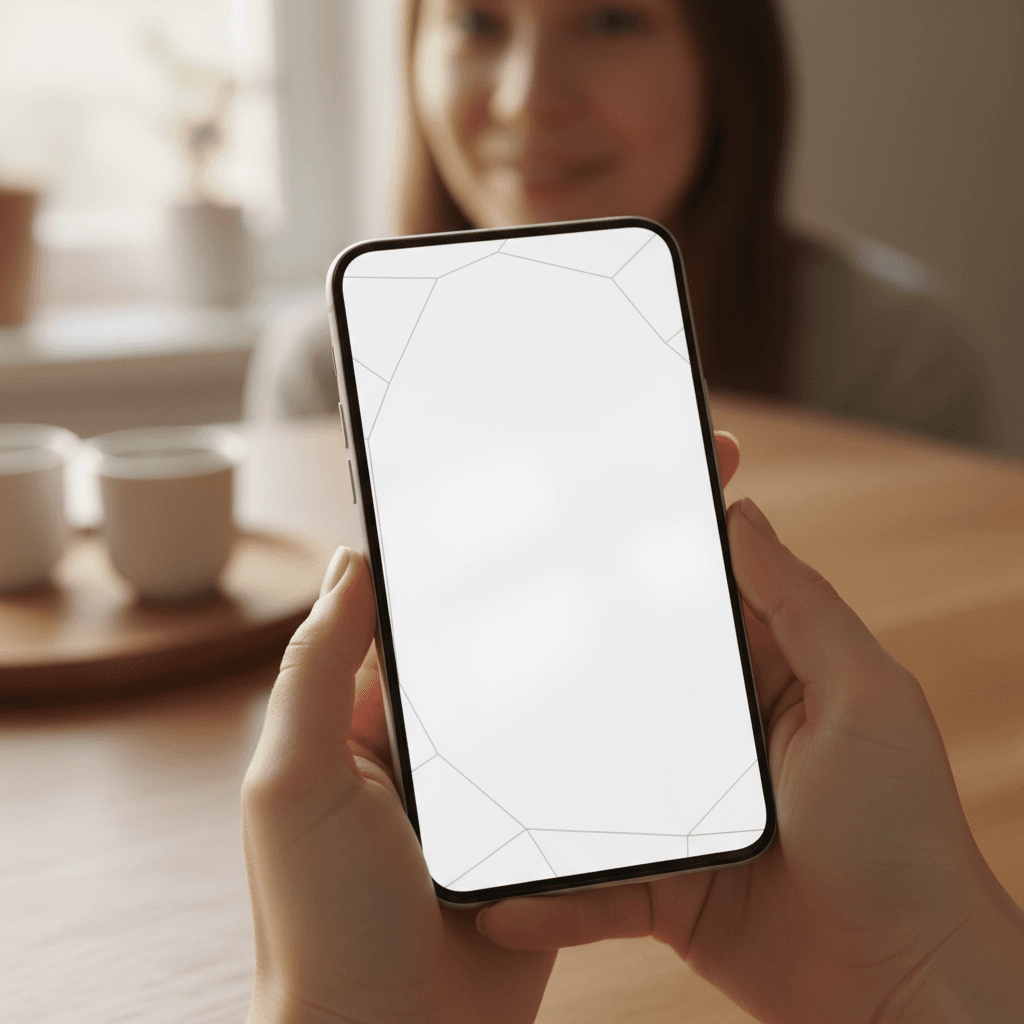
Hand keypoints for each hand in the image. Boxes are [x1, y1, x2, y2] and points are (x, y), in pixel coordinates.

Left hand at [242, 433, 739, 1023]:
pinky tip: (675, 662)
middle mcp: (440, 734)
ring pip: (556, 682)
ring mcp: (499, 777)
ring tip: (672, 550)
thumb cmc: (321, 926)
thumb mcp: (292, 782)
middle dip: (560, 562)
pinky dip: (624, 710)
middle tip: (631, 487)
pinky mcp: (549, 823)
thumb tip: (355, 558)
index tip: (527, 472)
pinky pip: (589, 753)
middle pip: (504, 629)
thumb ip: (318, 670)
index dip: (471, 538)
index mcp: (375, 709)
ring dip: (603, 626)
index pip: (426, 601)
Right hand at [479, 498, 1023, 1021]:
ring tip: (464, 769)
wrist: (900, 992)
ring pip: (591, 788)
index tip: (568, 532)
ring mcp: (683, 817)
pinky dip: (551, 898)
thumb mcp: (868, 699)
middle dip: (561, 670)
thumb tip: (742, 514)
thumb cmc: (904, 837)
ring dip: (536, 785)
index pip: (691, 608)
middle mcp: (717, 744)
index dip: (637, 566)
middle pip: (624, 691)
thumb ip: (803, 607)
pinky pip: (594, 889)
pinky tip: (498, 901)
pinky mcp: (664, 889)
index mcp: (766, 683)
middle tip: (481, 640)